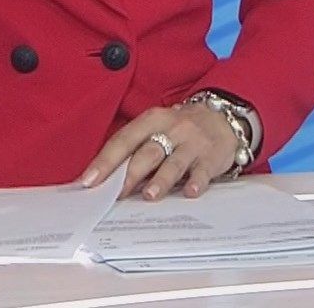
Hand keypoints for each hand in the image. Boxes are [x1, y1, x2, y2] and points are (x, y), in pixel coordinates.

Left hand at [80, 101, 240, 201]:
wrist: (223, 117)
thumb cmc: (180, 129)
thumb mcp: (157, 128)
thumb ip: (135, 149)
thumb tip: (106, 179)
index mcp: (152, 120)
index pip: (124, 140)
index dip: (105, 161)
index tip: (89, 180)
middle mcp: (172, 128)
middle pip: (147, 152)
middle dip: (130, 174)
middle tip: (115, 194)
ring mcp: (193, 142)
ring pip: (174, 162)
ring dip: (161, 179)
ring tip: (149, 195)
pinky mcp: (212, 155)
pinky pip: (204, 170)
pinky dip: (197, 181)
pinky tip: (190, 192)